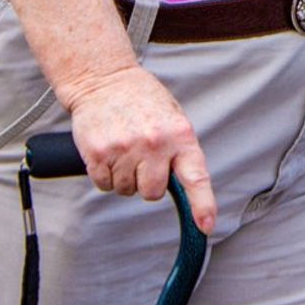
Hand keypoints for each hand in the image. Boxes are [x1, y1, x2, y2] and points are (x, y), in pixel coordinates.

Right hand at [69, 64, 216, 230]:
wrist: (103, 79)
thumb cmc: (140, 98)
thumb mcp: (172, 117)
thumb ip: (179, 150)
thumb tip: (185, 186)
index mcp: (179, 133)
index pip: (195, 176)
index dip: (202, 204)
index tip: (205, 225)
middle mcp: (154, 143)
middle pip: (153, 193)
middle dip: (147, 181)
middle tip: (142, 156)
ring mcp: (125, 149)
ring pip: (127, 190)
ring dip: (124, 175)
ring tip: (124, 146)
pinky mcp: (98, 154)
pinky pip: (104, 185)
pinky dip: (104, 174)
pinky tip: (108, 150)